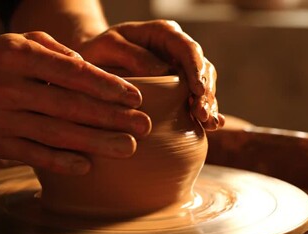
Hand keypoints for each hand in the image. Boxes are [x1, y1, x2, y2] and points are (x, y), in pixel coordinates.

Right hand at [0, 32, 150, 174]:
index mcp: (17, 55)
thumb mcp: (23, 43)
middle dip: (111, 117)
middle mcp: (7, 86)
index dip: (106, 86)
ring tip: (127, 148)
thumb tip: (91, 71)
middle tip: (144, 126)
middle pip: (69, 106)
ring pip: (56, 134)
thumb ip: (57, 51)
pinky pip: (34, 155)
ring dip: (96, 142)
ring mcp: (0, 118)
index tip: (136, 97)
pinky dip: (61, 162)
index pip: (72, 72)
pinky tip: (88, 166)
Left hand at [75, 20, 224, 130]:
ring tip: (208, 123)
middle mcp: (176, 51)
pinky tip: (213, 125)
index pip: (187, 48)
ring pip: (203, 86)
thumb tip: (162, 71)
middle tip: (201, 114)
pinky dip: (205, 112)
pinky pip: (194, 100)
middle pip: (202, 69)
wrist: (94, 64)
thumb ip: (131, 54)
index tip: (197, 89)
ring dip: (208, 105)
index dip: (196, 69)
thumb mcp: (108, 46)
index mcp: (163, 34)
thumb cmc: (99, 52)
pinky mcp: (176, 90)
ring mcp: (179, 71)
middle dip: (206, 92)